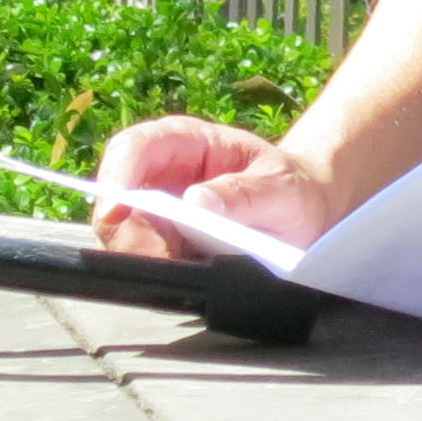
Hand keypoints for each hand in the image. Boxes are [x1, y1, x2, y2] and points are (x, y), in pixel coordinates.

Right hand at [90, 115, 335, 258]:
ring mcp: (157, 215)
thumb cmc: (290, 190)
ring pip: (123, 240)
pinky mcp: (163, 248)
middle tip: (163, 260)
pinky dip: (161, 273)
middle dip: (130, 235)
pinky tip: (190, 277)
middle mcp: (160, 177)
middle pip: (117, 204)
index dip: (116, 175)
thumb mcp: (282, 189)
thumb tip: (196, 203)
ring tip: (190, 268)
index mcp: (185, 143)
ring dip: (146, 259)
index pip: (134, 147)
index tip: (117, 210)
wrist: (304, 217)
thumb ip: (246, 194)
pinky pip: (144, 262)